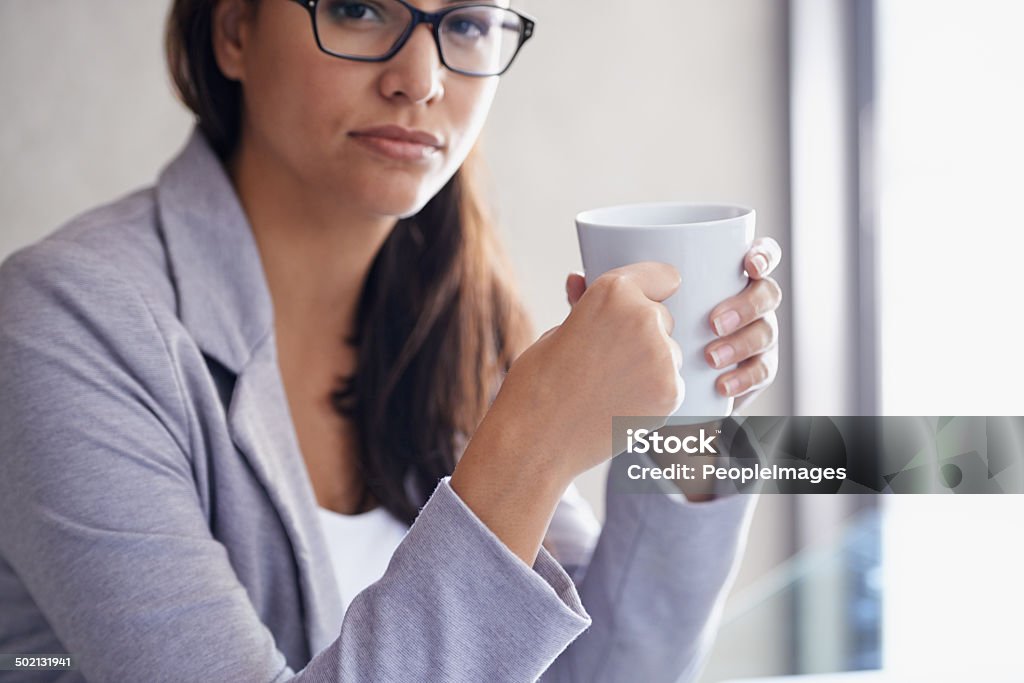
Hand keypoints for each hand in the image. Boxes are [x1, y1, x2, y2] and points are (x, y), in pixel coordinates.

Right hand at [489, 262, 684, 485]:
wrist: (536, 440)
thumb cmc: (538, 384)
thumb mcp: (557, 331)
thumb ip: (584, 305)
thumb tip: (580, 280)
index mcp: (613, 292)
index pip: (663, 276)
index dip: (651, 290)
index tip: (642, 302)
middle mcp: (644, 317)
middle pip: (663, 317)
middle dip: (643, 332)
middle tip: (607, 358)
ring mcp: (662, 357)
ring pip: (669, 351)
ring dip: (650, 363)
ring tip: (609, 386)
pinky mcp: (670, 392)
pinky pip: (672, 382)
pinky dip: (653, 392)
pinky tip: (620, 403)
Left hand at [566, 238, 782, 416]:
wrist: (647, 385)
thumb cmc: (633, 334)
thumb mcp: (616, 313)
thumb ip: (598, 297)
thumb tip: (575, 278)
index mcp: (723, 277)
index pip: (758, 256)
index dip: (762, 254)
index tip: (745, 262)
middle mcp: (746, 304)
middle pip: (767, 294)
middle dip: (746, 305)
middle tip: (712, 322)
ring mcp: (753, 338)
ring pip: (766, 334)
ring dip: (743, 343)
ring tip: (710, 357)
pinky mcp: (751, 373)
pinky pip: (761, 374)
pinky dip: (745, 379)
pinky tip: (723, 385)